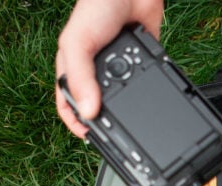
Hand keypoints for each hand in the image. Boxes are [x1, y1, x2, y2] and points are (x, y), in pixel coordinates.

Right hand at [55, 0, 163, 137]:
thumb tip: (87, 112)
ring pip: (124, 100)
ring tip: (134, 119)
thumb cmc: (96, 7)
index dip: (77, 124)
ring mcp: (120, 70)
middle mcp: (95, 72)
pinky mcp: (142, 64)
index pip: (69, 104)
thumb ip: (80, 77)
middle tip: (117, 136)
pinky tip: (152, 100)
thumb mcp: (78, 42)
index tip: (90, 137)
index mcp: (73, 68)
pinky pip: (146, 86)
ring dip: (129, 109)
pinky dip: (150, 93)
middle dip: (106, 121)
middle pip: (98, 106)